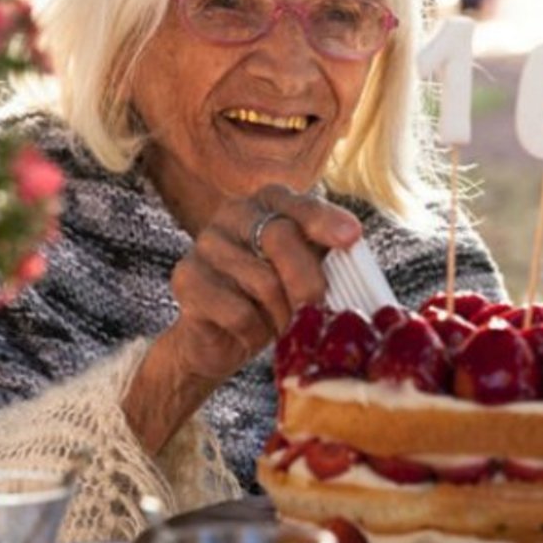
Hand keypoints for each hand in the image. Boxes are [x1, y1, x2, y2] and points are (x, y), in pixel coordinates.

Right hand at [123, 185, 360, 453]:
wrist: (219, 338)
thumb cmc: (272, 300)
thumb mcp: (305, 274)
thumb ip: (326, 259)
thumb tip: (355, 254)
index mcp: (268, 203)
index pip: (298, 204)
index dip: (324, 220)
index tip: (352, 237)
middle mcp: (234, 213)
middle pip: (282, 238)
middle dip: (309, 283)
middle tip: (317, 310)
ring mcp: (206, 243)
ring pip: (262, 282)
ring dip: (281, 316)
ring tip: (278, 324)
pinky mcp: (186, 278)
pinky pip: (236, 311)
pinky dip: (252, 332)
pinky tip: (248, 333)